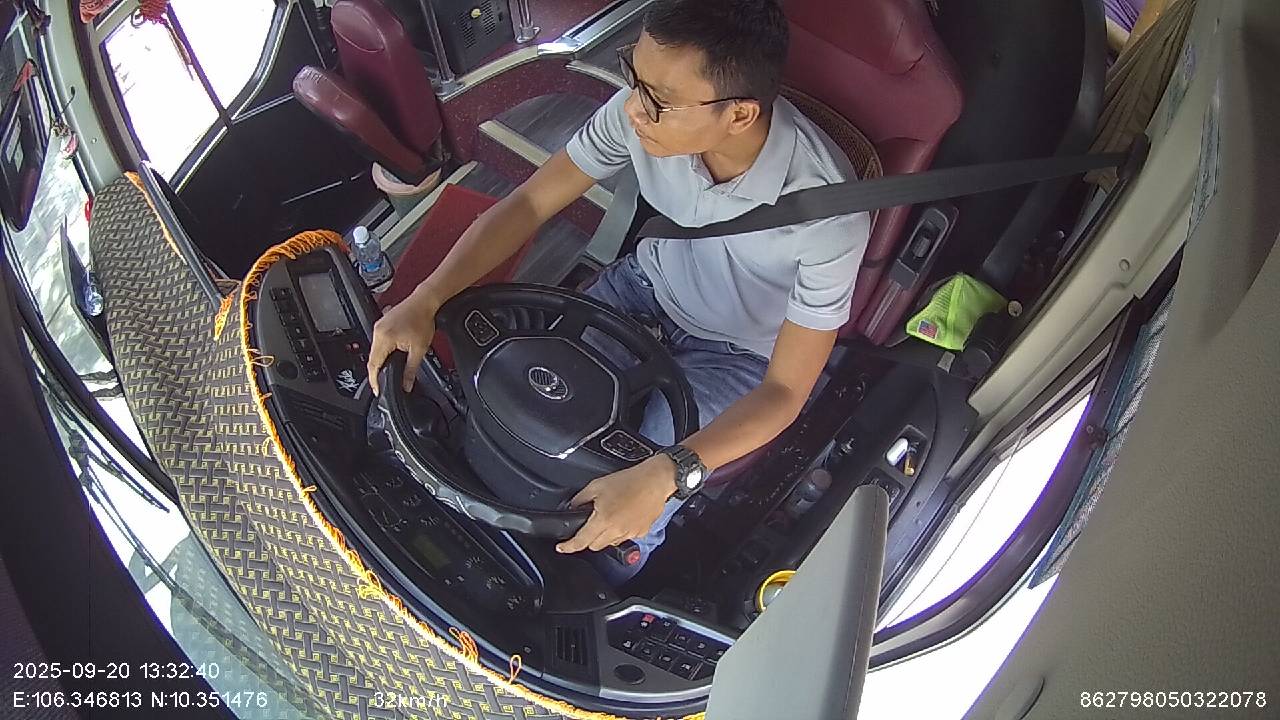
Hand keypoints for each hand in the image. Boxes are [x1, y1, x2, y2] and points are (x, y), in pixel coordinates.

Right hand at [366, 286, 439, 395]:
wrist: (424, 301)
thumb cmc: (423, 319)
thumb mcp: (419, 349)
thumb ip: (411, 369)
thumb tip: (406, 384)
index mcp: (384, 338)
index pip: (374, 365)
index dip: (375, 380)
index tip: (377, 390)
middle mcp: (377, 331)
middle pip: (372, 359)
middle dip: (377, 372)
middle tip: (382, 385)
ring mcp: (378, 326)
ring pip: (374, 351)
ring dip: (379, 362)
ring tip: (386, 372)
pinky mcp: (381, 324)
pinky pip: (377, 342)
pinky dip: (381, 352)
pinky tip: (389, 356)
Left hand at [555, 455, 677, 553]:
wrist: (656, 480)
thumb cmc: (631, 480)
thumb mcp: (597, 484)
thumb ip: (581, 498)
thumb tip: (573, 507)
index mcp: (604, 519)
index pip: (581, 541)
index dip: (568, 546)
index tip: (562, 548)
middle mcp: (617, 530)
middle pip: (595, 546)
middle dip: (588, 538)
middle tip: (590, 523)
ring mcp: (630, 533)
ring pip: (610, 543)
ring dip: (605, 535)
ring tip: (610, 516)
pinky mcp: (641, 532)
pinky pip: (625, 538)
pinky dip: (620, 531)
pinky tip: (623, 516)